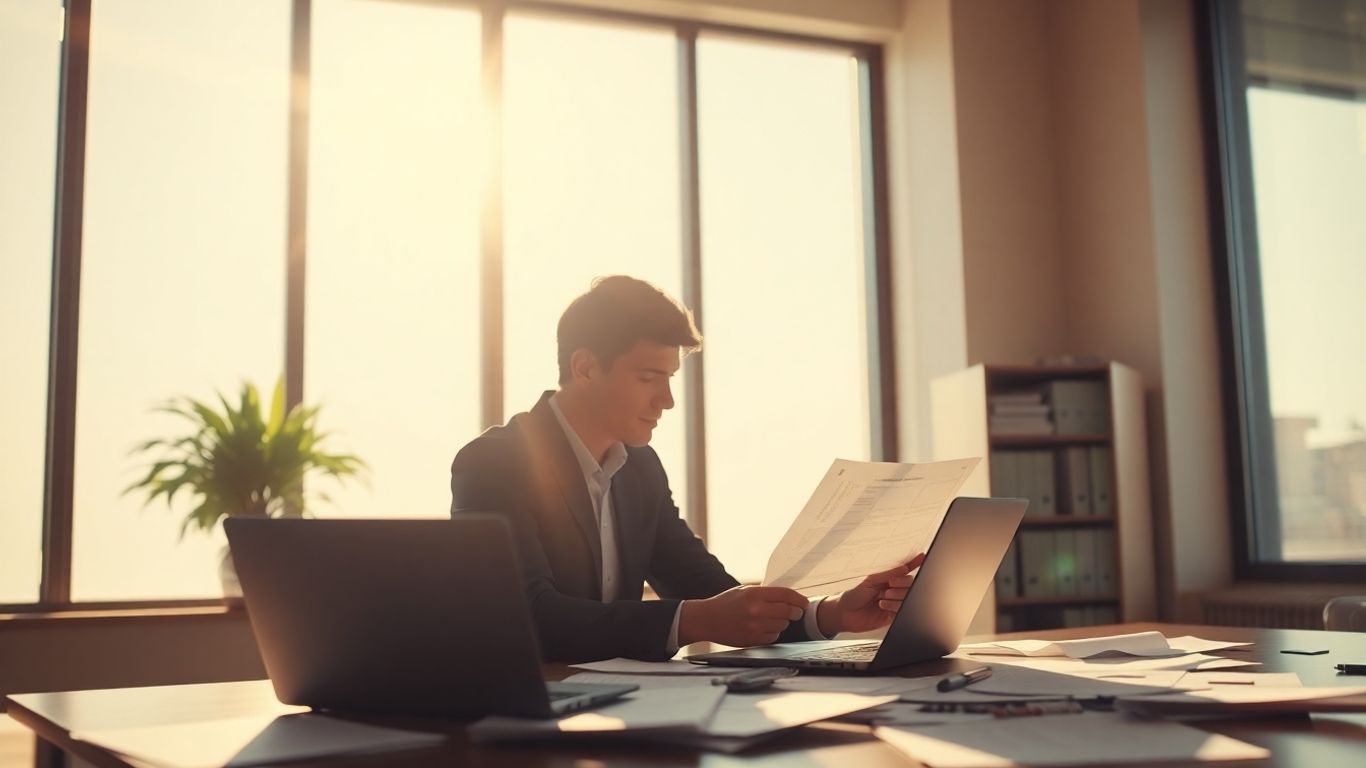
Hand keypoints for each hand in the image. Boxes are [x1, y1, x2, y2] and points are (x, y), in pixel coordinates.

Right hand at [678, 586, 808, 646]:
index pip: (785, 595)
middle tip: (795, 612)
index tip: (804, 603)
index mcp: (754, 594)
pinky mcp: (752, 640)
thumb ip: (764, 592)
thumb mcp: (744, 590)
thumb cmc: (726, 603)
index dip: (799, 599)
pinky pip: (773, 637)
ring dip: (782, 622)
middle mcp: (756, 610)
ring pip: (782, 625)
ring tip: (772, 619)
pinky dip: (773, 633)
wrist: (706, 620)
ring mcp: (755, 626)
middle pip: (788, 611)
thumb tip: (787, 595)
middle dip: (795, 612)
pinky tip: (764, 628)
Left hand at [818, 554, 925, 635]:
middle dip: (901, 584)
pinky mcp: (893, 616)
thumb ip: (889, 574)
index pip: (905, 571)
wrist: (845, 613)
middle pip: (910, 584)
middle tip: (889, 586)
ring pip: (908, 597)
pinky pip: (903, 610)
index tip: (923, 557)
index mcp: (888, 579)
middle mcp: (893, 590)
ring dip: (897, 596)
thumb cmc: (854, 595)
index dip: (915, 563)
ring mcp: (894, 603)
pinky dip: (895, 607)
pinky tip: (883, 605)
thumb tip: (905, 568)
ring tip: (882, 598)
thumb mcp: (870, 580)